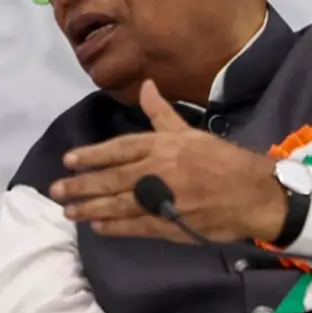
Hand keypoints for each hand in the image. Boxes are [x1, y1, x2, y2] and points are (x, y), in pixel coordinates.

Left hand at [50, 80, 288, 242]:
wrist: (255, 194)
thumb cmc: (223, 161)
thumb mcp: (191, 133)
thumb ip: (162, 113)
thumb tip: (146, 85)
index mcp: (164, 146)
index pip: (120, 149)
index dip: (92, 155)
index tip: (68, 160)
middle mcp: (160, 170)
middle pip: (113, 178)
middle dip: (82, 185)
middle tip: (56, 190)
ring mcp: (165, 199)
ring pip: (119, 204)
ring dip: (91, 208)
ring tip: (69, 211)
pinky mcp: (172, 224)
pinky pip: (137, 226)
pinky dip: (116, 227)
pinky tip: (98, 227)